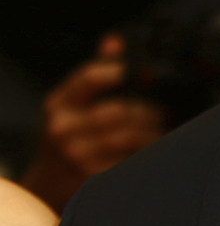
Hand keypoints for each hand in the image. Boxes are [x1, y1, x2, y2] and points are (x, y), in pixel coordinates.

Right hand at [20, 38, 167, 212]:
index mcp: (58, 105)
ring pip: (130, 136)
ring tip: (162, 132)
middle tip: (163, 114)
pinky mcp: (93, 177)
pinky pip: (132, 161)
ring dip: (154, 133)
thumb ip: (94, 76)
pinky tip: (155, 153)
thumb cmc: (68, 137)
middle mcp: (63, 129)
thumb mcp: (71, 105)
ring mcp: (77, 155)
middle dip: (148, 111)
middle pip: (120, 110)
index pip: (87, 78)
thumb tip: (116, 41)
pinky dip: (149, 155)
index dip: (115, 72)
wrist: (49, 183)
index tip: (134, 74)